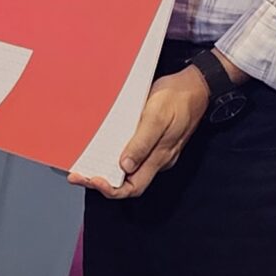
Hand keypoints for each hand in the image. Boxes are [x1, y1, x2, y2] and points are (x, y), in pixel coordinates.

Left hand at [71, 66, 210, 198]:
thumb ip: (142, 143)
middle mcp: (158, 159)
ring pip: (130, 172)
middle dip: (102, 183)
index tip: (92, 179)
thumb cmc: (176, 97)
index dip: (111, 189)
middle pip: (128, 183)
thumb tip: (125, 167)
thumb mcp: (156, 116)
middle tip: (78, 176)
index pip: (133, 187)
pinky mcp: (155, 142)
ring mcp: (158, 152)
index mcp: (160, 156)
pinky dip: (116, 159)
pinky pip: (134, 158)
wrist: (197, 85)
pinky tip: (104, 152)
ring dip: (107, 172)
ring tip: (85, 167)